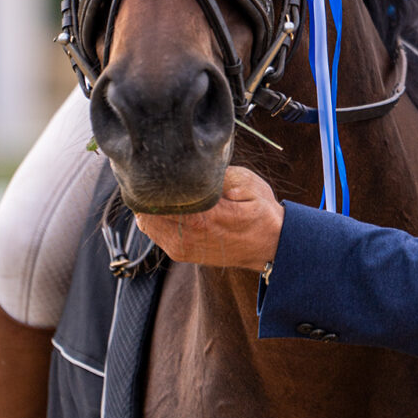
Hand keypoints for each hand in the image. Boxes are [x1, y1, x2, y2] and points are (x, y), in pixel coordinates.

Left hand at [135, 166, 284, 272]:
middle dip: (150, 191)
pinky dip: (157, 217)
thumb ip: (215, 175)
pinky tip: (170, 205)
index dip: (155, 180)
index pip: (160, 198)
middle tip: (157, 173)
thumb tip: (188, 166)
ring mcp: (181, 248)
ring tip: (163, 189)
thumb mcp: (246, 182)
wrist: (270, 245)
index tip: (157, 164)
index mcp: (202, 217)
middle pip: (147, 211)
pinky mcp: (180, 253)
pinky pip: (155, 232)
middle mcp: (187, 236)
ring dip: (152, 206)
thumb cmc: (260, 211)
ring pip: (147, 223)